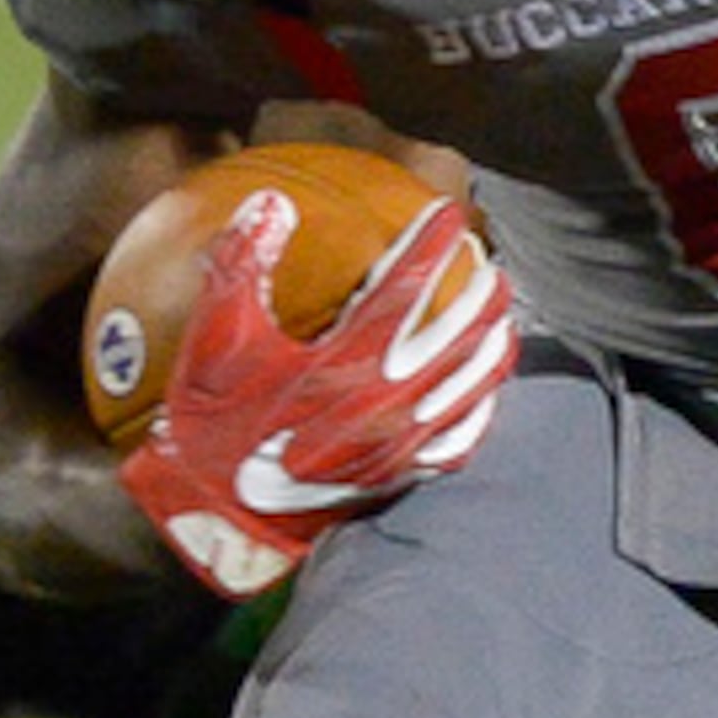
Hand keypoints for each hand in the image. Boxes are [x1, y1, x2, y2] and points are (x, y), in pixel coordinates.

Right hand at [117, 191, 518, 597]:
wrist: (219, 513)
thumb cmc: (215, 421)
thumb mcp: (217, 337)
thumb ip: (242, 264)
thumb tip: (269, 203)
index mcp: (348, 361)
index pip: (407, 287)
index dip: (430, 244)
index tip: (448, 213)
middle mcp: (387, 401)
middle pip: (457, 336)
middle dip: (480, 294)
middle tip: (491, 265)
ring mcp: (399, 443)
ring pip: (470, 386)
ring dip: (491, 345)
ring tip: (502, 317)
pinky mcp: (398, 476)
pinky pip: (459, 440)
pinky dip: (480, 408)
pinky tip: (486, 391)